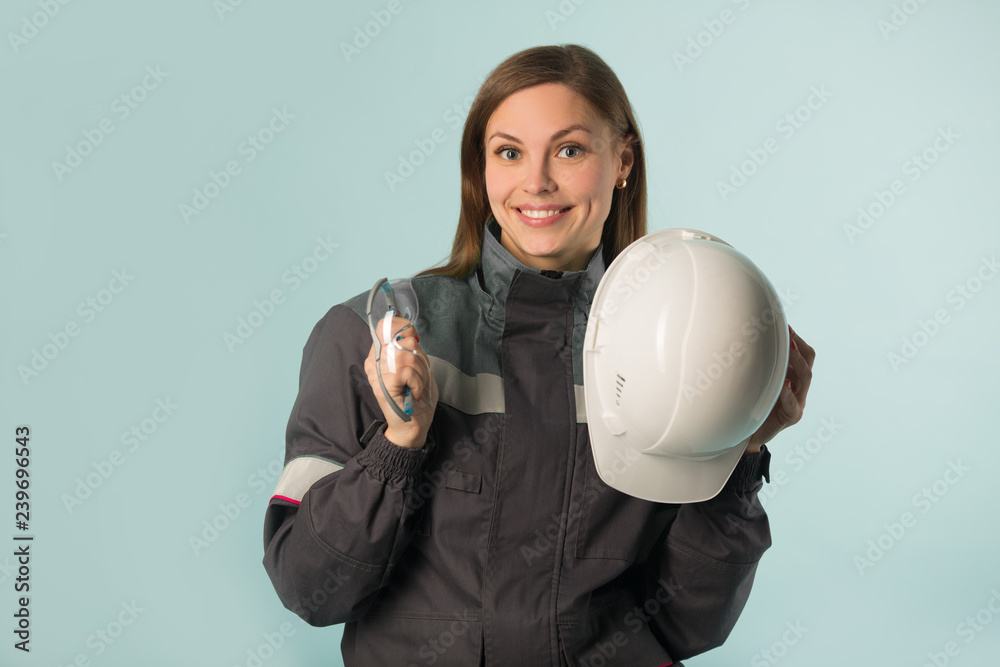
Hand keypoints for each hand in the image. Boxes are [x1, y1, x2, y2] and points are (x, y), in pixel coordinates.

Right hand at [364, 316, 438, 448]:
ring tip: (416, 386)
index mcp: (380, 354)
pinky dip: (418, 383)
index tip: (414, 341)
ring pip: (408, 355)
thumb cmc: (414, 397)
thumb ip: (409, 348)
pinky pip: (408, 370)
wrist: (411, 425)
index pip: (386, 326)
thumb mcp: (415, 366)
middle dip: (420, 358)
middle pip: (403, 340)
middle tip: (418, 375)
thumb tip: (410, 330)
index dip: (404, 328)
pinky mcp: (385, 383)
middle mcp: (375, 361)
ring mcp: (378, 373)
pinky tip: (414, 392)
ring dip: (421, 373)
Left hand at [746, 325, 814, 453]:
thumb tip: (752, 339)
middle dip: (798, 346)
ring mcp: (798, 403)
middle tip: (787, 334)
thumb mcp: (757, 381)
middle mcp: (799, 389)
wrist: (747, 434)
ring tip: (788, 350)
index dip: (798, 339)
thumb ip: (761, 365)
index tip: (786, 325)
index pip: (805, 354)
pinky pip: (793, 403)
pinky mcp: (791, 417)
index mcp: (794, 378)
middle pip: (809, 362)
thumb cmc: (750, 405)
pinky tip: (783, 384)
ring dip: (796, 361)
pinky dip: (788, 392)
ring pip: (805, 378)